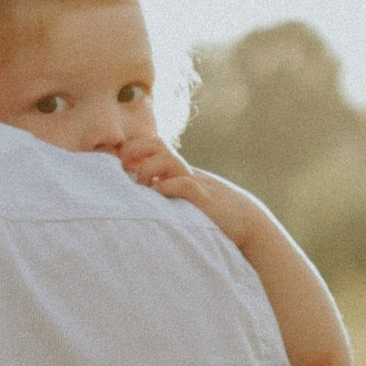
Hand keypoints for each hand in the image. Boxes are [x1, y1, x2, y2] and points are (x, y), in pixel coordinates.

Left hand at [118, 136, 253, 237]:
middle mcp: (184, 171)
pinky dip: (168, 186)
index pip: (150, 144)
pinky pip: (184, 185)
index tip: (119, 164)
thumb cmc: (207, 211)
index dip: (132, 149)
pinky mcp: (204, 201)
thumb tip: (131, 189)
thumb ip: (162, 186)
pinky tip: (159, 194)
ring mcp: (195, 183)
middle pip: (156, 144)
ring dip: (149, 169)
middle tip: (123, 168)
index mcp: (176, 168)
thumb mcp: (181, 195)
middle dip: (135, 150)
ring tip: (143, 185)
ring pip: (168, 160)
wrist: (245, 221)